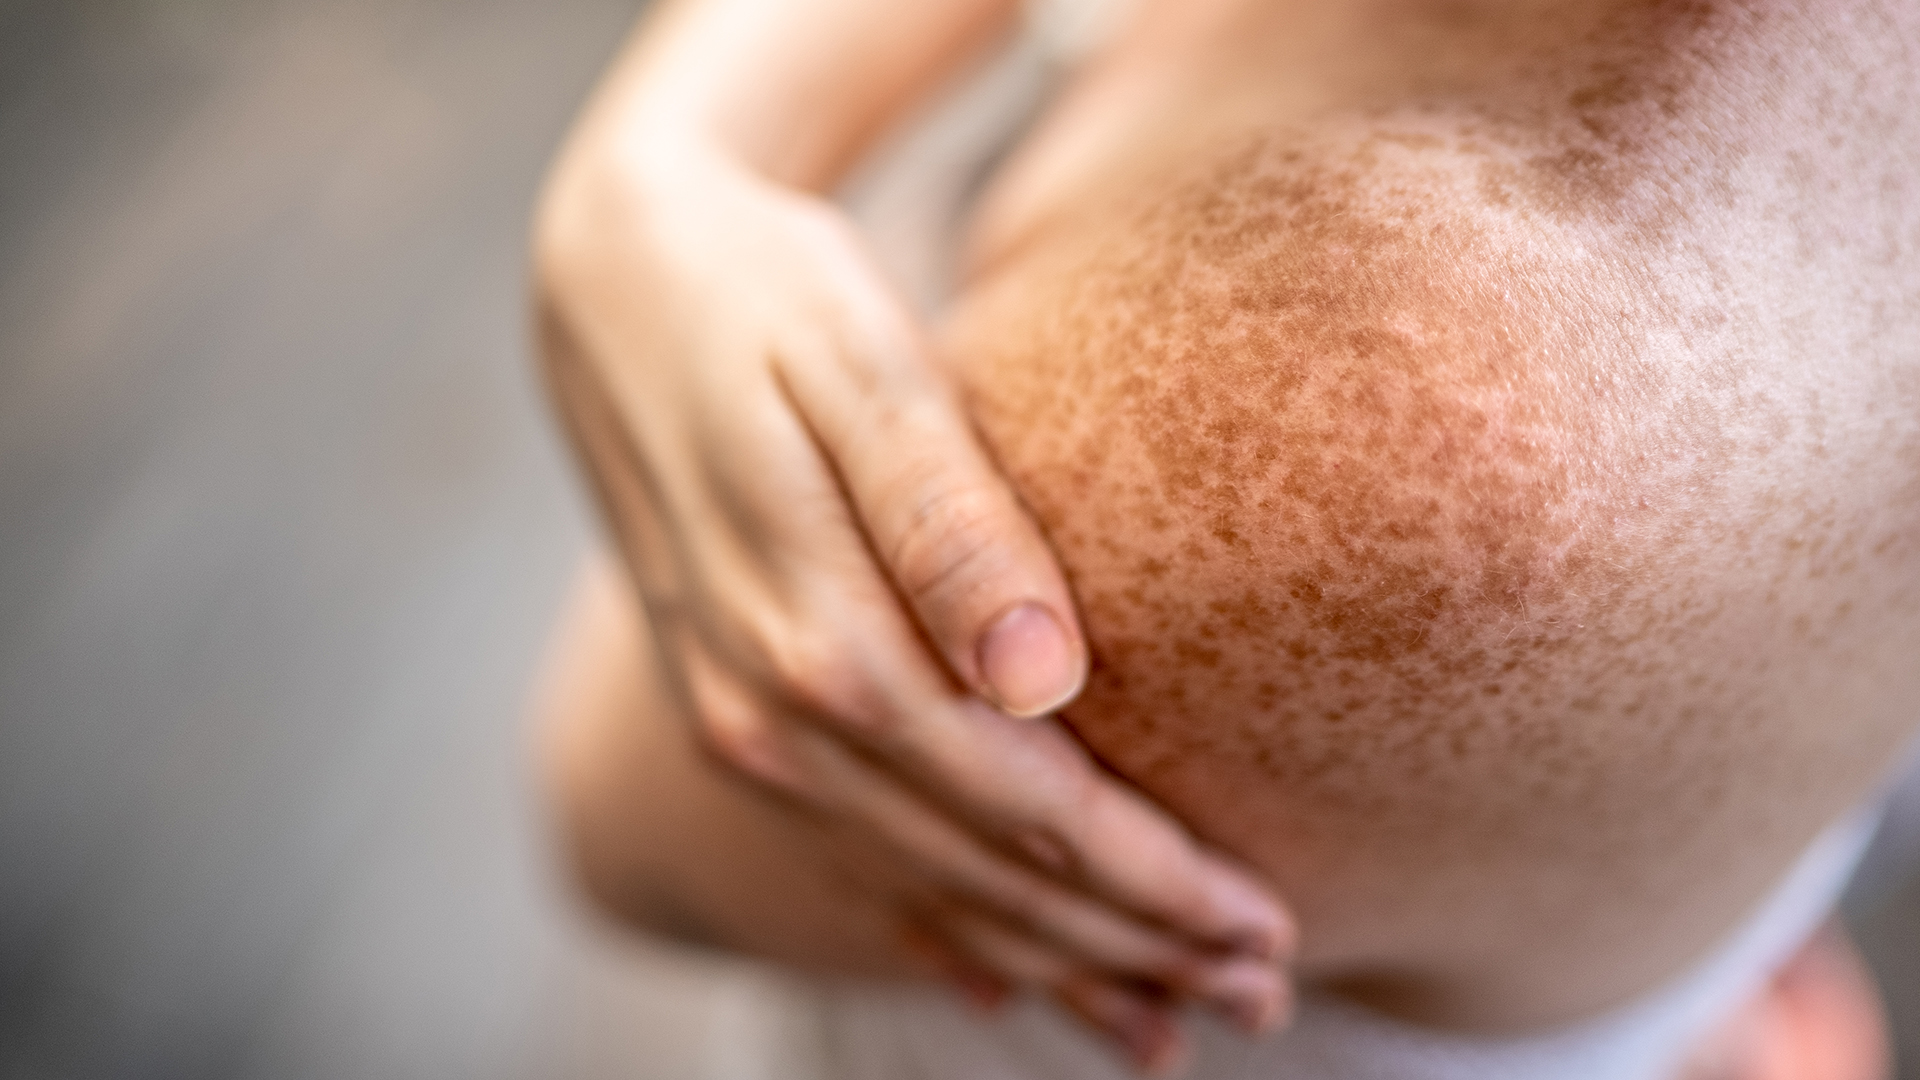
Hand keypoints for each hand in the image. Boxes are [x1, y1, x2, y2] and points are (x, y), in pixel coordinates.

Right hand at [532, 77, 1293, 1067]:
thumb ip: (949, 526)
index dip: (1151, 881)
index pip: (1023, 802)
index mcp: (819, 640)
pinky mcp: (738, 718)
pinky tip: (1004, 985)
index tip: (1269, 928)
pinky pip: (856, 863)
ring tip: (1173, 1015)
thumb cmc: (765, 300)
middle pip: (983, 869)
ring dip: (1055, 961)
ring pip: (926, 887)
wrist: (615, 287)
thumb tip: (1049, 678)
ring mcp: (743, 731)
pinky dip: (947, 934)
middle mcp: (770, 717)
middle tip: (1268, 993)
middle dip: (1130, 945)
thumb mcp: (862, 370)